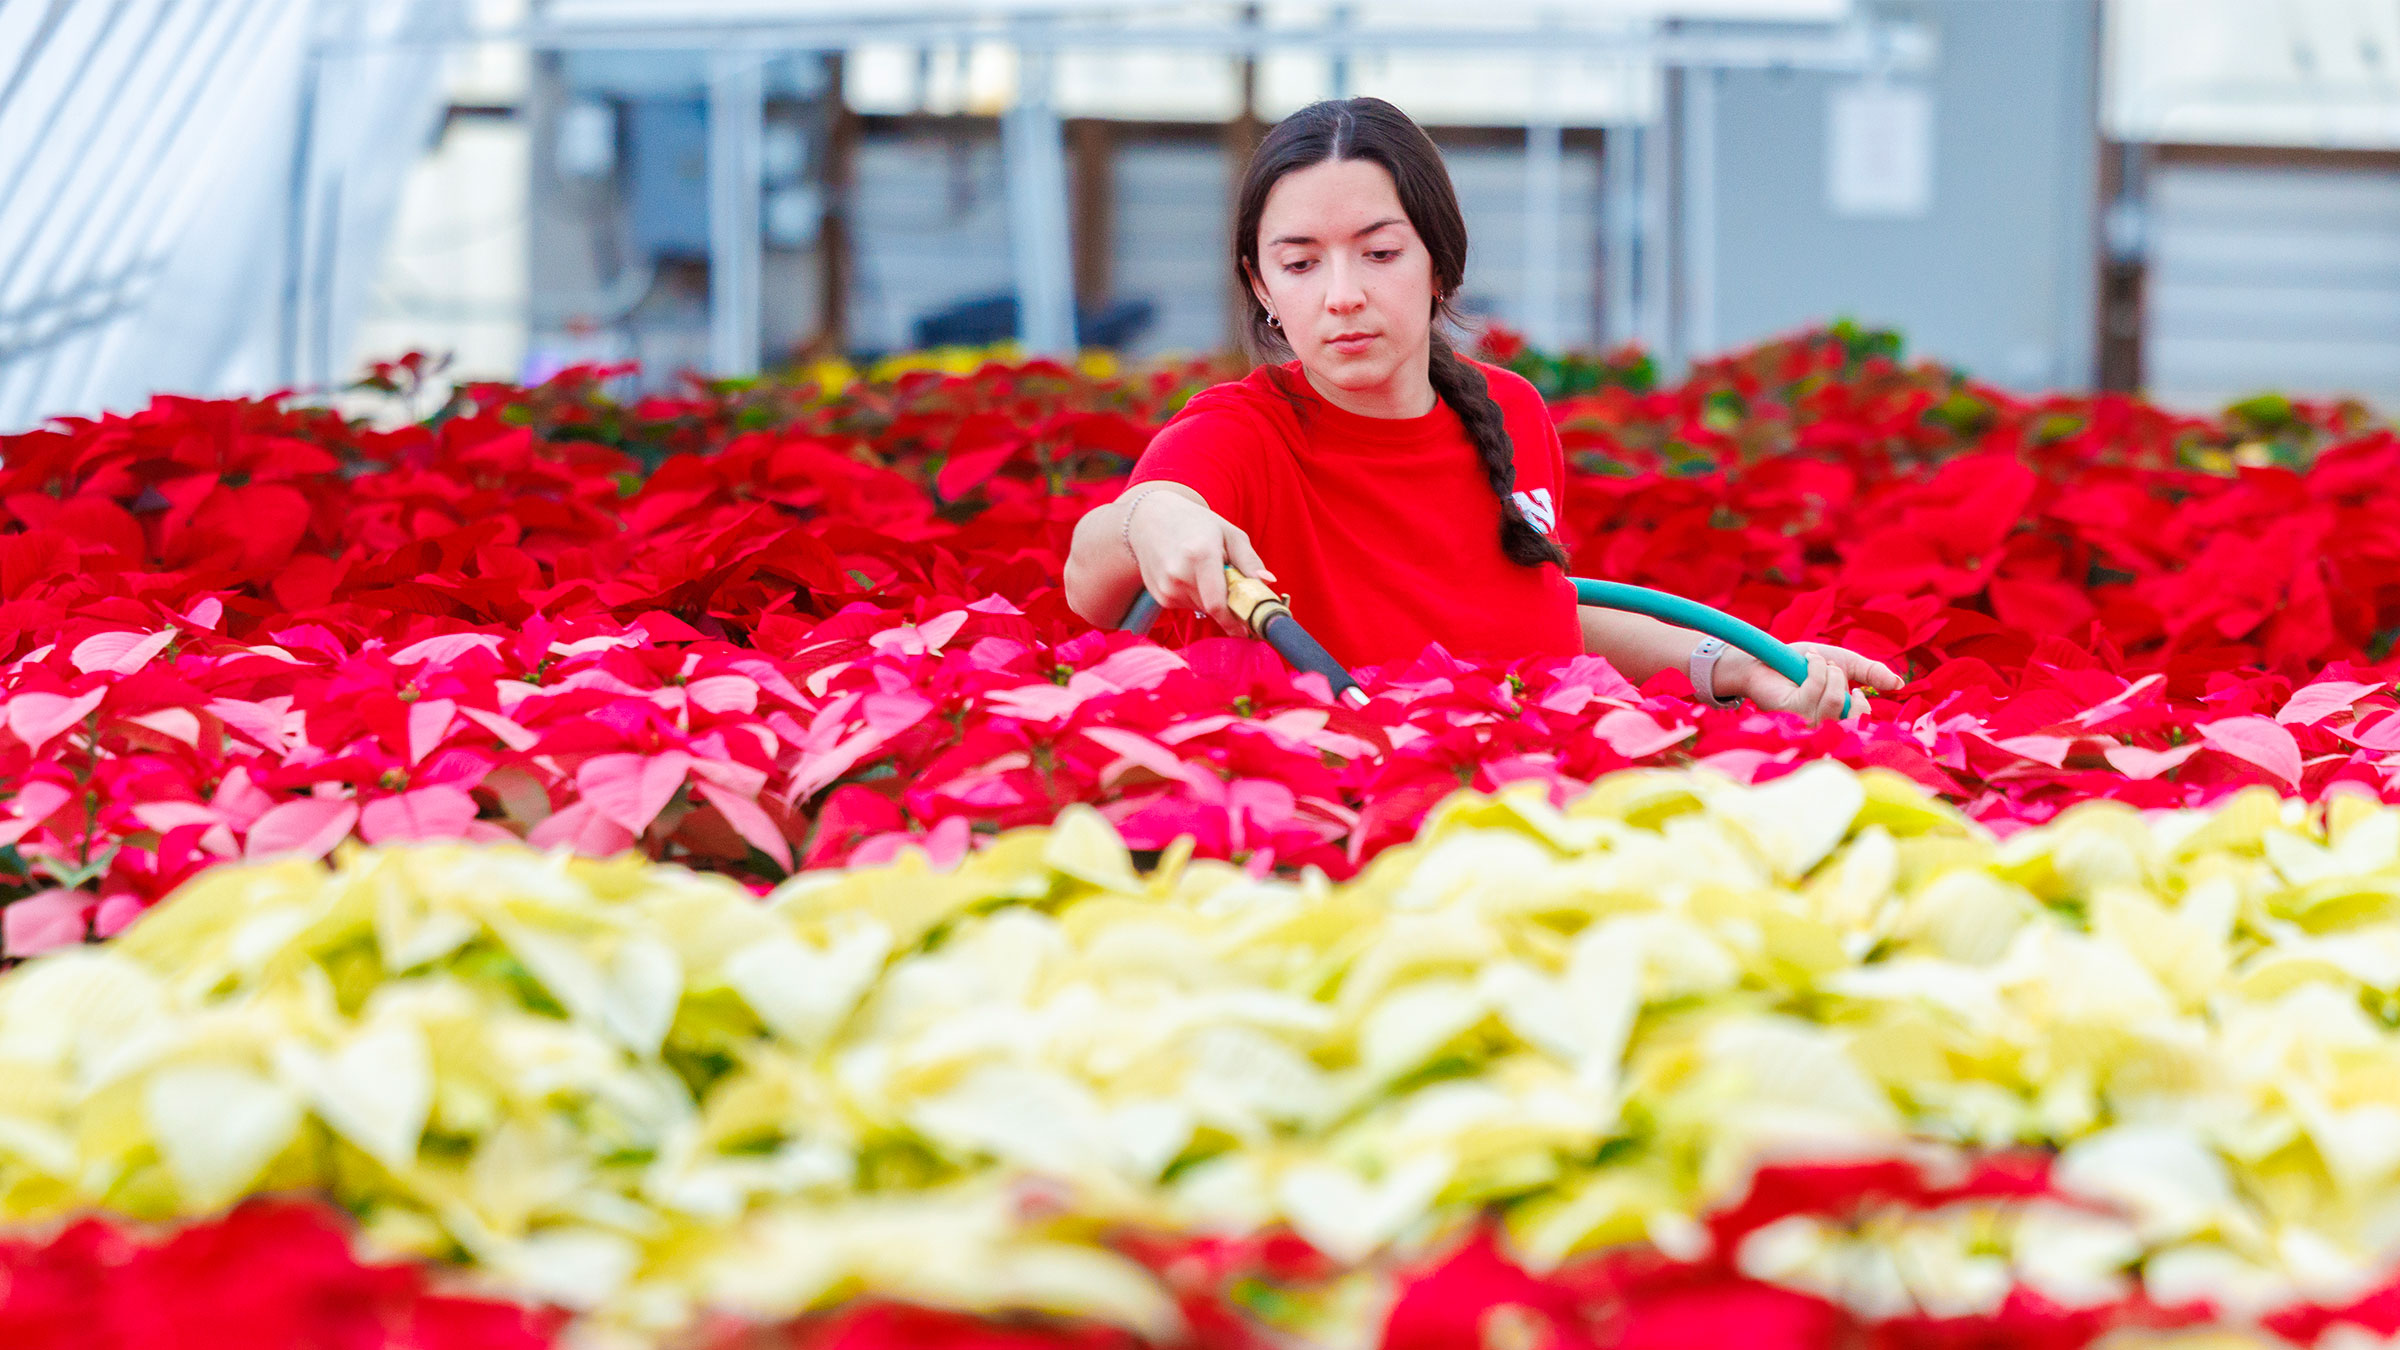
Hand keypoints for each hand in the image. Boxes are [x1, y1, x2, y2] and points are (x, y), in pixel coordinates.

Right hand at [1125, 490, 1274, 635]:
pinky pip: (1188, 606)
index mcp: (1200, 555)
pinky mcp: (1160, 596)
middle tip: (1233, 587)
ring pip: (1202, 608)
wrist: (1149, 519)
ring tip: (1205, 571)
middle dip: (1229, 605)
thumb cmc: (1194, 523)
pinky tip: (1189, 575)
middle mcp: (1179, 575)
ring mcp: (1166, 588)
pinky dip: (1196, 596)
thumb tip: (1267, 582)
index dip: (1236, 621)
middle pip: (1214, 608)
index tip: (1249, 629)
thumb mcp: (1228, 532)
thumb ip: (1249, 559)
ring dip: (1211, 598)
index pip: (1218, 604)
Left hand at [1717, 641, 1903, 723]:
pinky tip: (1809, 662)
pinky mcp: (1787, 712)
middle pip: (1851, 721)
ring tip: (1819, 662)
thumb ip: (1872, 673)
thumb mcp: (1846, 663)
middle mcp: (1821, 725)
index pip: (1860, 726)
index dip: (1862, 706)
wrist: (1771, 655)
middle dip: (1847, 689)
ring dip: (1829, 675)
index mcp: (1837, 718)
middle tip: (1834, 671)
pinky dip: (1815, 670)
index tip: (1854, 688)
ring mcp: (1804, 721)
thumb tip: (1899, 684)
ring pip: (1833, 703)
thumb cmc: (1806, 662)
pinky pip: (1812, 693)